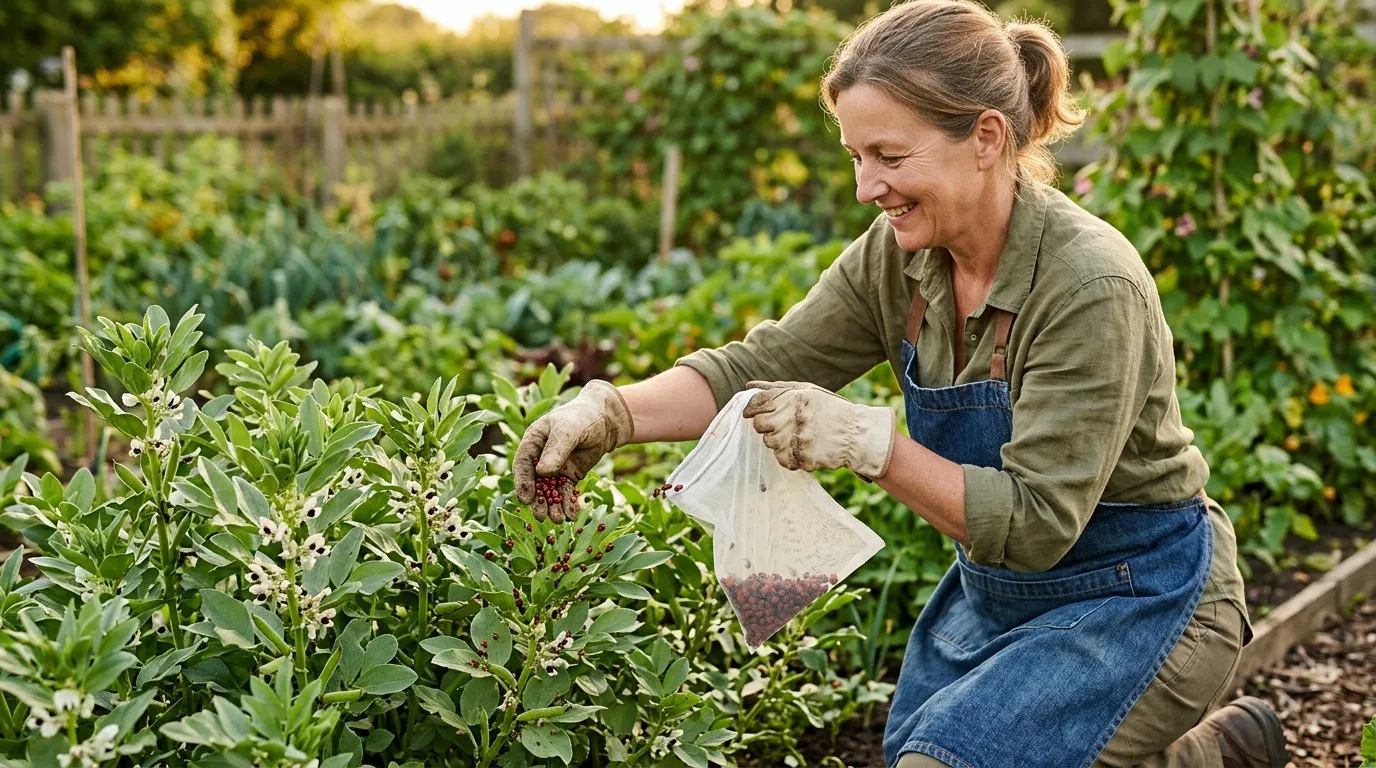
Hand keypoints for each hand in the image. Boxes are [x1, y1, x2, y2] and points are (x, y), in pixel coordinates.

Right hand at [514, 380, 633, 521]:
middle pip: (535, 483)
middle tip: (542, 516)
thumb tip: (543, 473)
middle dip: (538, 501)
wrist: (605, 420)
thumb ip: (555, 450)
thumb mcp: (567, 430)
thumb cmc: (581, 418)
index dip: (523, 482)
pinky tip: (571, 515)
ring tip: (557, 520)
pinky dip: (568, 504)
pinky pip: (566, 493)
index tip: (525, 499)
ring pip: (550, 491)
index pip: (522, 465)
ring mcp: (554, 468)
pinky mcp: (569, 476)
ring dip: (552, 506)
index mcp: (532, 442)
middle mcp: (540, 458)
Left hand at [742, 380, 895, 478]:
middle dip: (768, 425)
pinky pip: (780, 459)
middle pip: (759, 425)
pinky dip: (788, 456)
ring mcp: (795, 439)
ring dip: (779, 441)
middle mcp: (792, 417)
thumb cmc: (829, 410)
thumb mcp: (807, 391)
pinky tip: (802, 448)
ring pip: (769, 443)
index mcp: (793, 397)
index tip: (754, 413)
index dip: (753, 409)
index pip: (757, 402)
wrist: (855, 434)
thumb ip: (776, 388)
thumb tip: (748, 386)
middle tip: (785, 425)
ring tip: (798, 436)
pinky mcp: (800, 458)